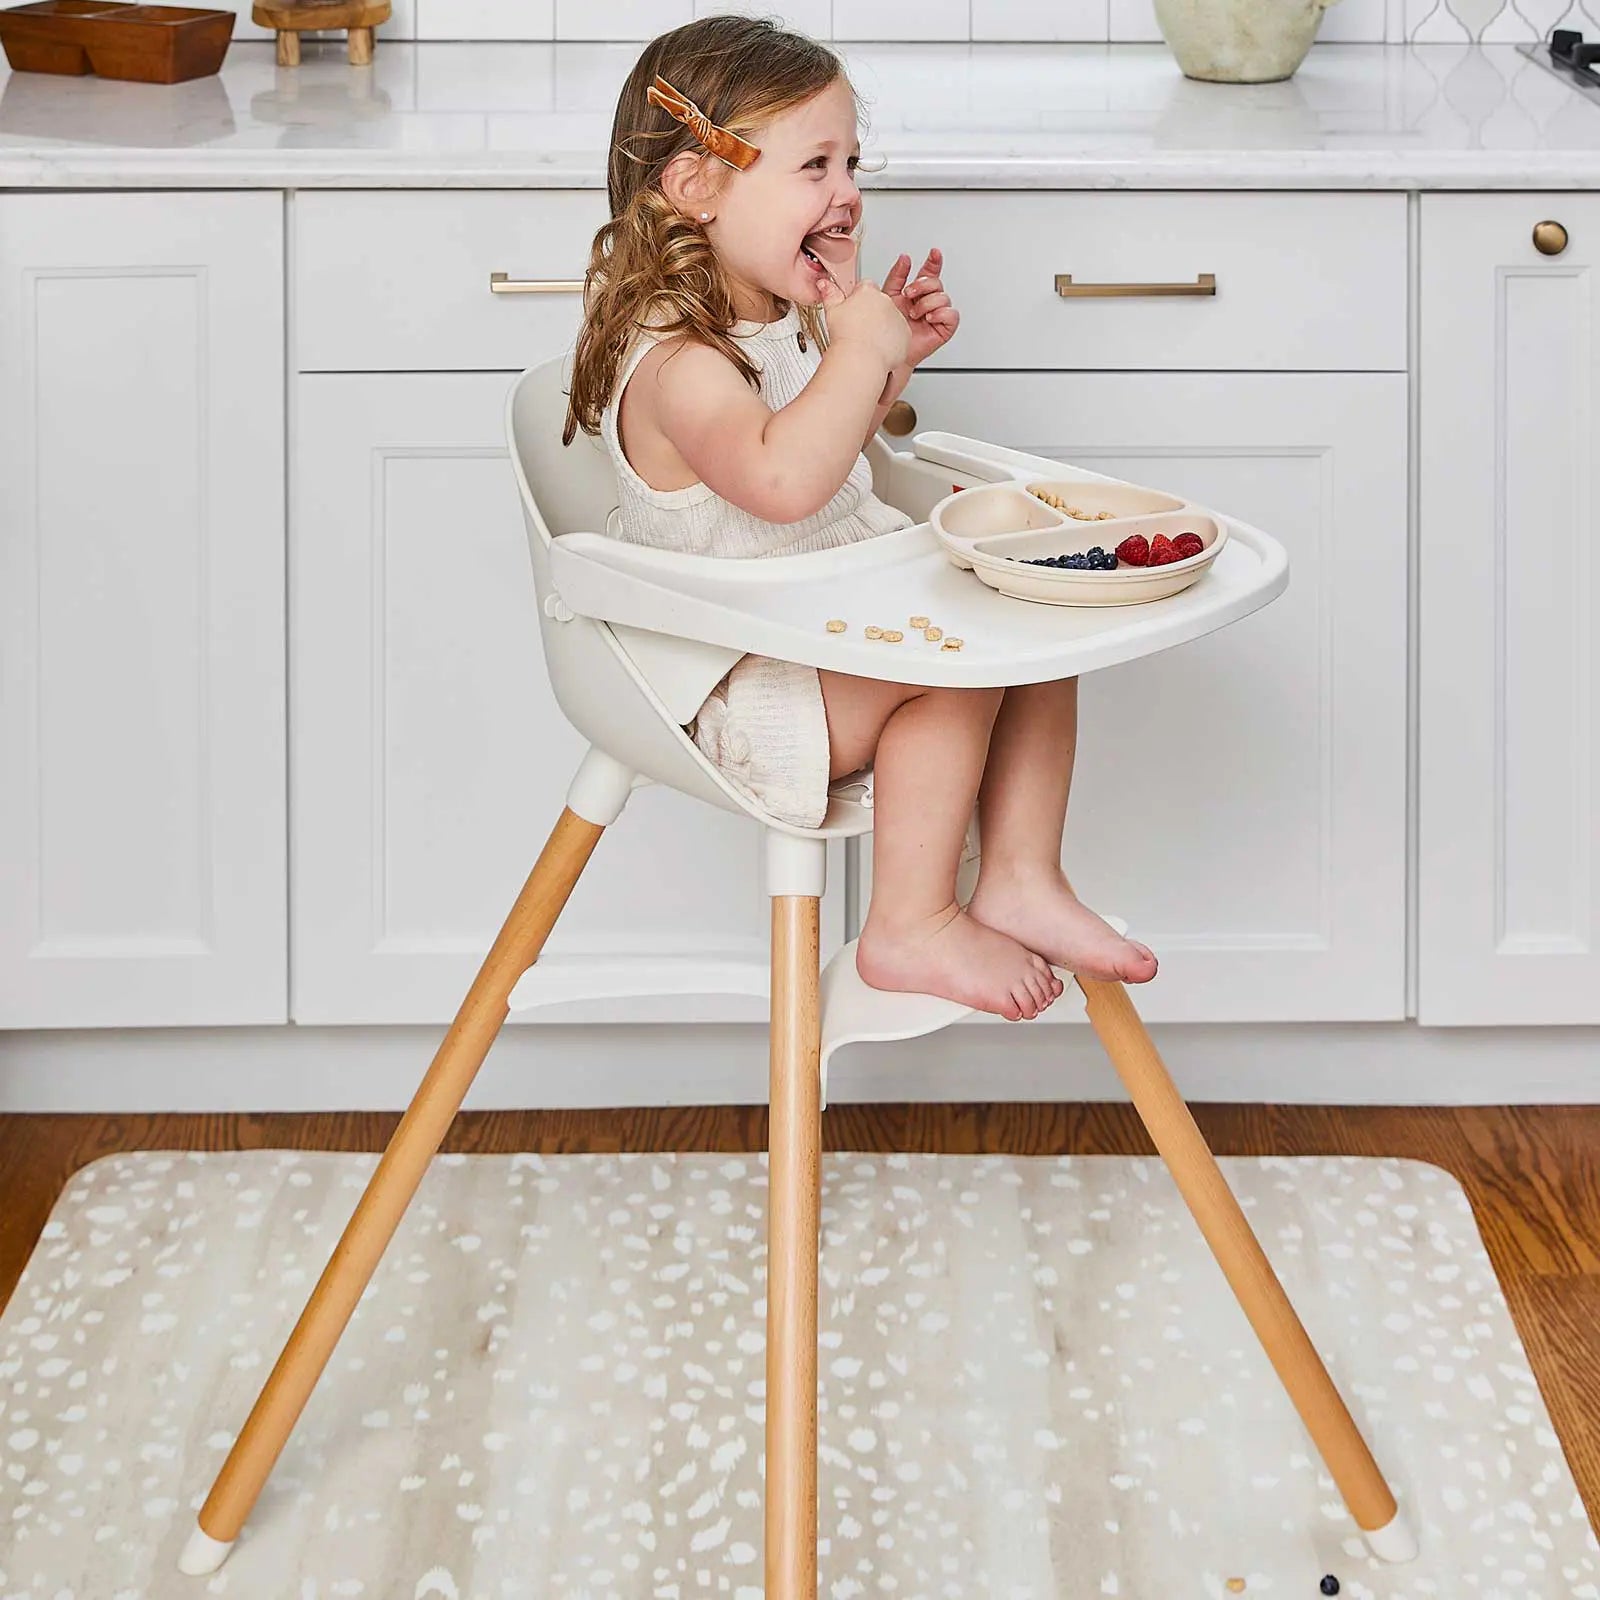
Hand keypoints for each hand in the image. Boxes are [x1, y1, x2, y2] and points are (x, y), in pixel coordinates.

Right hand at [818, 272, 909, 373]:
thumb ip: (830, 294)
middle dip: (872, 314)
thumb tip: (824, 284)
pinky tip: (878, 349)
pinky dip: (892, 343)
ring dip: (882, 328)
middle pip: (879, 304)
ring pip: (890, 320)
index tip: (853, 312)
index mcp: (868, 292)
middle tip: (859, 329)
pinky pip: (899, 336)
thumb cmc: (846, 336)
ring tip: (868, 342)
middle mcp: (886, 301)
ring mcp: (898, 317)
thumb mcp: (832, 311)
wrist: (860, 359)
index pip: (865, 288)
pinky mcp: (905, 334)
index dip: (858, 301)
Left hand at [882, 247, 958, 367]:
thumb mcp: (888, 296)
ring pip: (943, 297)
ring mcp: (938, 315)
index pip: (929, 273)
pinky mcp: (945, 328)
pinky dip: (940, 314)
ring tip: (915, 314)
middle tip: (909, 294)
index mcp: (917, 293)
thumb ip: (897, 276)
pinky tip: (928, 318)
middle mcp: (929, 302)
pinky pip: (951, 314)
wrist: (887, 350)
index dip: (934, 262)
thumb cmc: (887, 329)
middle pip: (936, 282)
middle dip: (922, 285)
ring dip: (926, 303)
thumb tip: (905, 259)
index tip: (934, 252)